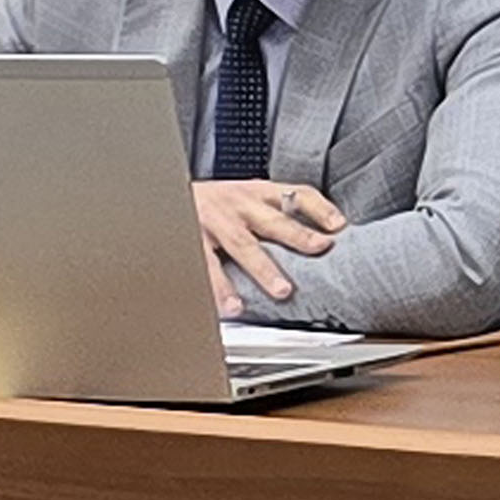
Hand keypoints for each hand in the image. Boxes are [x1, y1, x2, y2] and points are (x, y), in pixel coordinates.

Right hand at [189, 175, 348, 312]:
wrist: (160, 191)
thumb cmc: (210, 201)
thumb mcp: (245, 195)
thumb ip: (276, 211)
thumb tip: (321, 233)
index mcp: (255, 193)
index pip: (295, 194)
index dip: (319, 207)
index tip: (339, 224)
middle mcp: (237, 205)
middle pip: (272, 220)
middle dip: (297, 235)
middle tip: (319, 249)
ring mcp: (213, 222)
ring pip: (241, 245)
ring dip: (263, 269)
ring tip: (281, 291)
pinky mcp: (191, 241)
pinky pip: (206, 266)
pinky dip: (219, 288)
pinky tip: (229, 307)